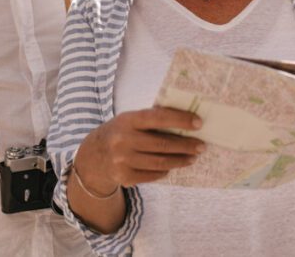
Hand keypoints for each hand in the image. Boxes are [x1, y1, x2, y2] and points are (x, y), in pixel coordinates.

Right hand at [73, 107, 205, 193]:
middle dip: (186, 145)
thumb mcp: (129, 120)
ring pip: (161, 162)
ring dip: (181, 160)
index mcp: (127, 120)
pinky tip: (173, 166)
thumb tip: (185, 122)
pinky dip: (166, 170)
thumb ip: (151, 120)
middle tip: (201, 145)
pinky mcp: (125, 177)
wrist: (93, 157)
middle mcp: (123, 140)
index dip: (180, 120)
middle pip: (163, 144)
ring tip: (192, 157)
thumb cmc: (120, 133)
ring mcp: (123, 161)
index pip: (158, 117)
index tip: (198, 123)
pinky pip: (154, 174)